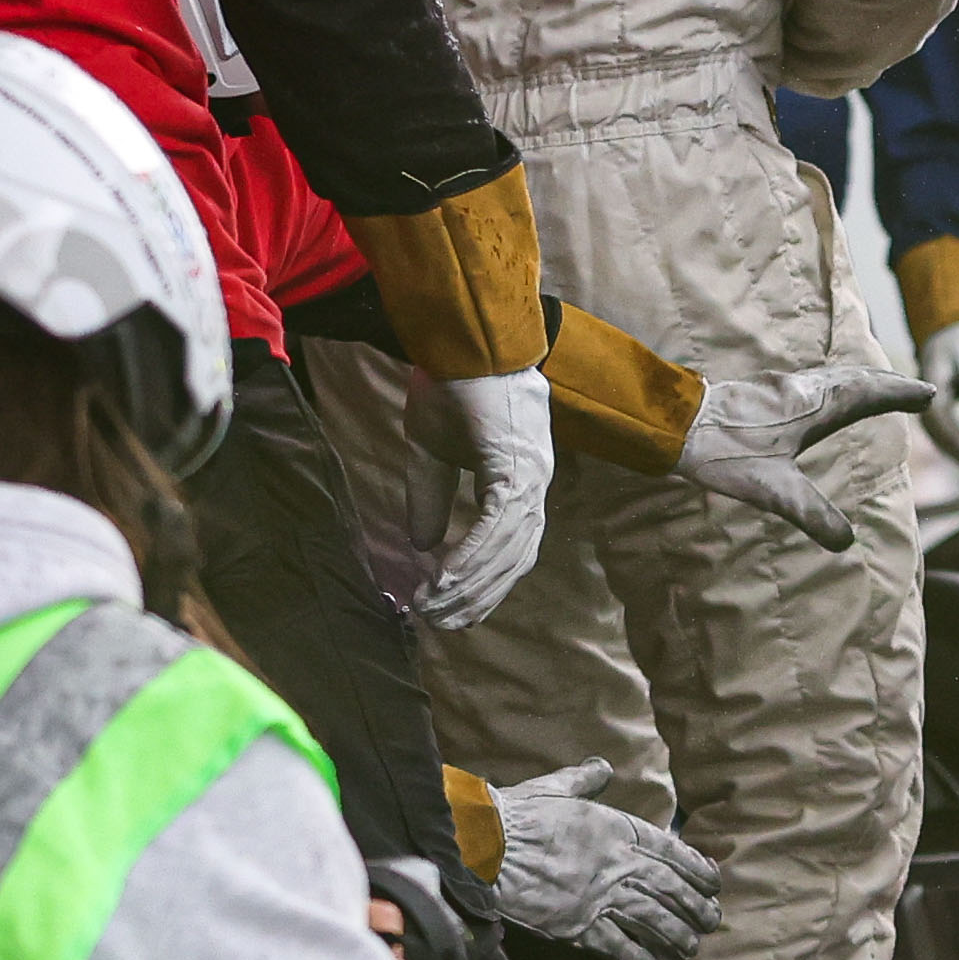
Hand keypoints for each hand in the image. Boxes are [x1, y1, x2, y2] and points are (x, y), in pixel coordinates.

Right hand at [400, 369, 553, 629]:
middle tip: (443, 623)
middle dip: (480, 595)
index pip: (514, 544)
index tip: (459, 608)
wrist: (460, 336)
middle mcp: (537, 480)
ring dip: (472, 584)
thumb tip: (421, 544)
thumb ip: (432, 497)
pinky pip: (496, 525)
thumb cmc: (450, 383)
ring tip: (437, 609)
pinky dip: (472, 556)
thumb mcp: (433, 451)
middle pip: (516, 557)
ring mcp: (531, 473)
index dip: (488, 580)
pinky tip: (446, 580)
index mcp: (523, 475)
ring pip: (508, 548)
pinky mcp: (514, 465)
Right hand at [484, 759, 722, 959]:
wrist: (481, 845)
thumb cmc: (517, 814)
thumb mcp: (556, 787)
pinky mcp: (575, 924)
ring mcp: (597, 896)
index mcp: (616, 829)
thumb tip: (601, 768)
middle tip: (712, 921)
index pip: (672, 852)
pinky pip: (616, 947)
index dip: (698, 870)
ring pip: (652, 919)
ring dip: (676, 935)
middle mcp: (615, 864)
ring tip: (690, 948)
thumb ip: (585, 780)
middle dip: (696, 907)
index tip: (714, 883)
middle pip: (670, 889)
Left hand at [681, 361, 936, 550]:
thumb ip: (811, 514)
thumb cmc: (723, 452)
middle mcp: (802, 389)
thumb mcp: (773, 490)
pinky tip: (820, 397)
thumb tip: (847, 543)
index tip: (930, 393)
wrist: (673, 424)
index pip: (868, 394)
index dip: (900, 394)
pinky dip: (835, 384)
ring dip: (861, 381)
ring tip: (877, 388)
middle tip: (915, 388)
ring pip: (833, 377)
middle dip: (887, 384)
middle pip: (855, 379)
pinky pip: (813, 381)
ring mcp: (781, 386)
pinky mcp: (762, 391)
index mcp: (813, 406)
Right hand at [916, 317, 958, 467]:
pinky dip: (952, 442)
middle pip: (933, 428)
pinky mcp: (932, 405)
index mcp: (931, 380)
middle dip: (954, 449)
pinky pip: (939, 428)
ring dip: (953, 450)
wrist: (948, 331)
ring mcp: (925, 400)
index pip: (938, 415)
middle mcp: (923, 393)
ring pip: (935, 432)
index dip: (955, 436)